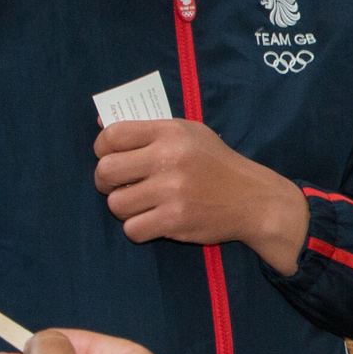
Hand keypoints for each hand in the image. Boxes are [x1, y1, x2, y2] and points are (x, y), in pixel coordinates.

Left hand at [94, 119, 306, 270]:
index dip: (102, 148)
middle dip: (105, 182)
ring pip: (116, 204)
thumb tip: (100, 124)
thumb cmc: (215, 163)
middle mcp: (169, 158)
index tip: (110, 158)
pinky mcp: (175, 220)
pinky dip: (139, 228)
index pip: (113, 135)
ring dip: (125, 208)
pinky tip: (154, 221)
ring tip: (142, 205)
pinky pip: (132, 229)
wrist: (252, 199)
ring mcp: (172, 191)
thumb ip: (147, 130)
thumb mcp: (188, 134)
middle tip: (120, 185)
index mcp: (170, 132)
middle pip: (106, 171)